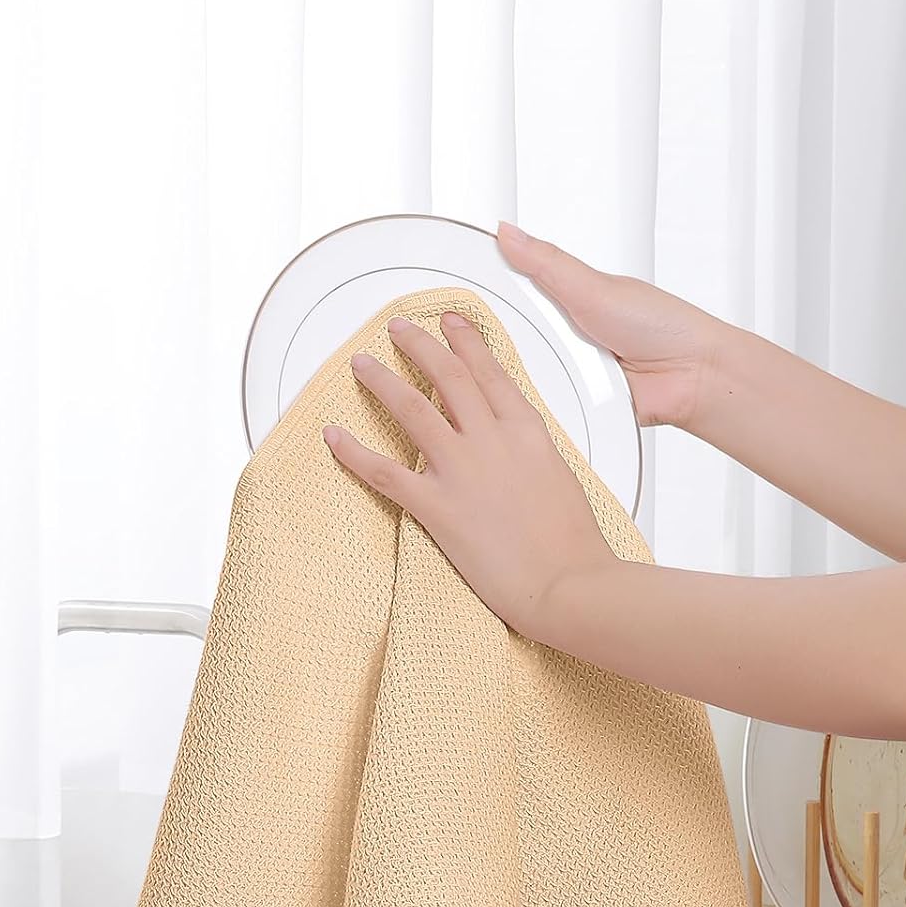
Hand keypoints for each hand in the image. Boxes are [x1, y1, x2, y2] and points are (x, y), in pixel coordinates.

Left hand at [323, 310, 617, 642]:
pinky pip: (384, 472)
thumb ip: (531, 453)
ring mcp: (461, 470)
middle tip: (399, 329)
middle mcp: (492, 440)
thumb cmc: (572, 544)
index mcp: (527, 431)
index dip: (467, 343)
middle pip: (449, 376)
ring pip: (413, 409)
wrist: (568, 582)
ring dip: (383, 381)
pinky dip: (354, 451)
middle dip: (420, 345)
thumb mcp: (560, 478)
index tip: (452, 323)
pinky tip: (333, 435)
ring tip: (362, 364)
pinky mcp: (437, 507)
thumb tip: (513, 449)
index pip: (490, 372)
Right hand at [495, 221, 720, 430]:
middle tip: (475, 334)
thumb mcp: (594, 287)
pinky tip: (533, 398)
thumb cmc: (661, 328)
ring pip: (525, 375)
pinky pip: (545, 406)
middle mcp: (565, 337)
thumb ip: (547, 264)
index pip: (514, 293)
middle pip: (512, 338)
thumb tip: (507, 232)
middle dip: (498, 339)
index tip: (456, 292)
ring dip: (522, 374)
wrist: (692, 379)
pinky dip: (541, 403)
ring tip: (514, 367)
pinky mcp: (574, 407)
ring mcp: (569, 374)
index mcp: (568, 300)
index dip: (486, 294)